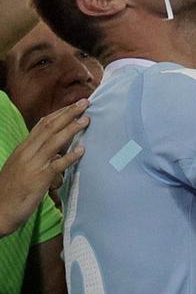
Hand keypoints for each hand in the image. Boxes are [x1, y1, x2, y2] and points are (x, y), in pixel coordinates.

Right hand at [0, 99, 88, 234]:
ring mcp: (33, 165)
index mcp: (23, 149)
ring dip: (71, 129)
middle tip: (85, 103)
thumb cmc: (12, 191)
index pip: (42, 125)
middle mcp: (27, 153)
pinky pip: (56, 165)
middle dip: (68, 113)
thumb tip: (59, 154)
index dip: (59, 113)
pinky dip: (70, 157)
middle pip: (49, 128)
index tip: (74, 105)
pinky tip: (82, 151)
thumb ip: (40, 158)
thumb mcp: (24, 168)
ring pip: (53, 141)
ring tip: (86, 120)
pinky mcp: (38, 179)